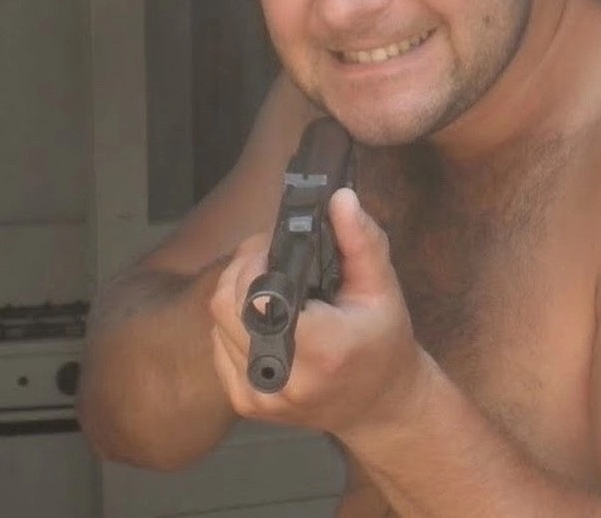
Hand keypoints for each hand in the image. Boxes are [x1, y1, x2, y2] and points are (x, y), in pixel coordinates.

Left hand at [209, 188, 427, 439]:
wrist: (379, 403)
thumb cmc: (383, 340)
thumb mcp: (383, 286)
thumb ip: (361, 239)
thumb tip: (340, 197)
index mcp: (321, 349)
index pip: (256, 298)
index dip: (256, 261)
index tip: (276, 244)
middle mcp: (282, 379)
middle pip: (226, 304)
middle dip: (243, 267)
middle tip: (270, 253)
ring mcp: (259, 396)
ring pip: (217, 322)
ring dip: (236, 292)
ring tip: (270, 283)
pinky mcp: (246, 402)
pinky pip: (218, 344)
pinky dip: (234, 320)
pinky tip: (264, 315)